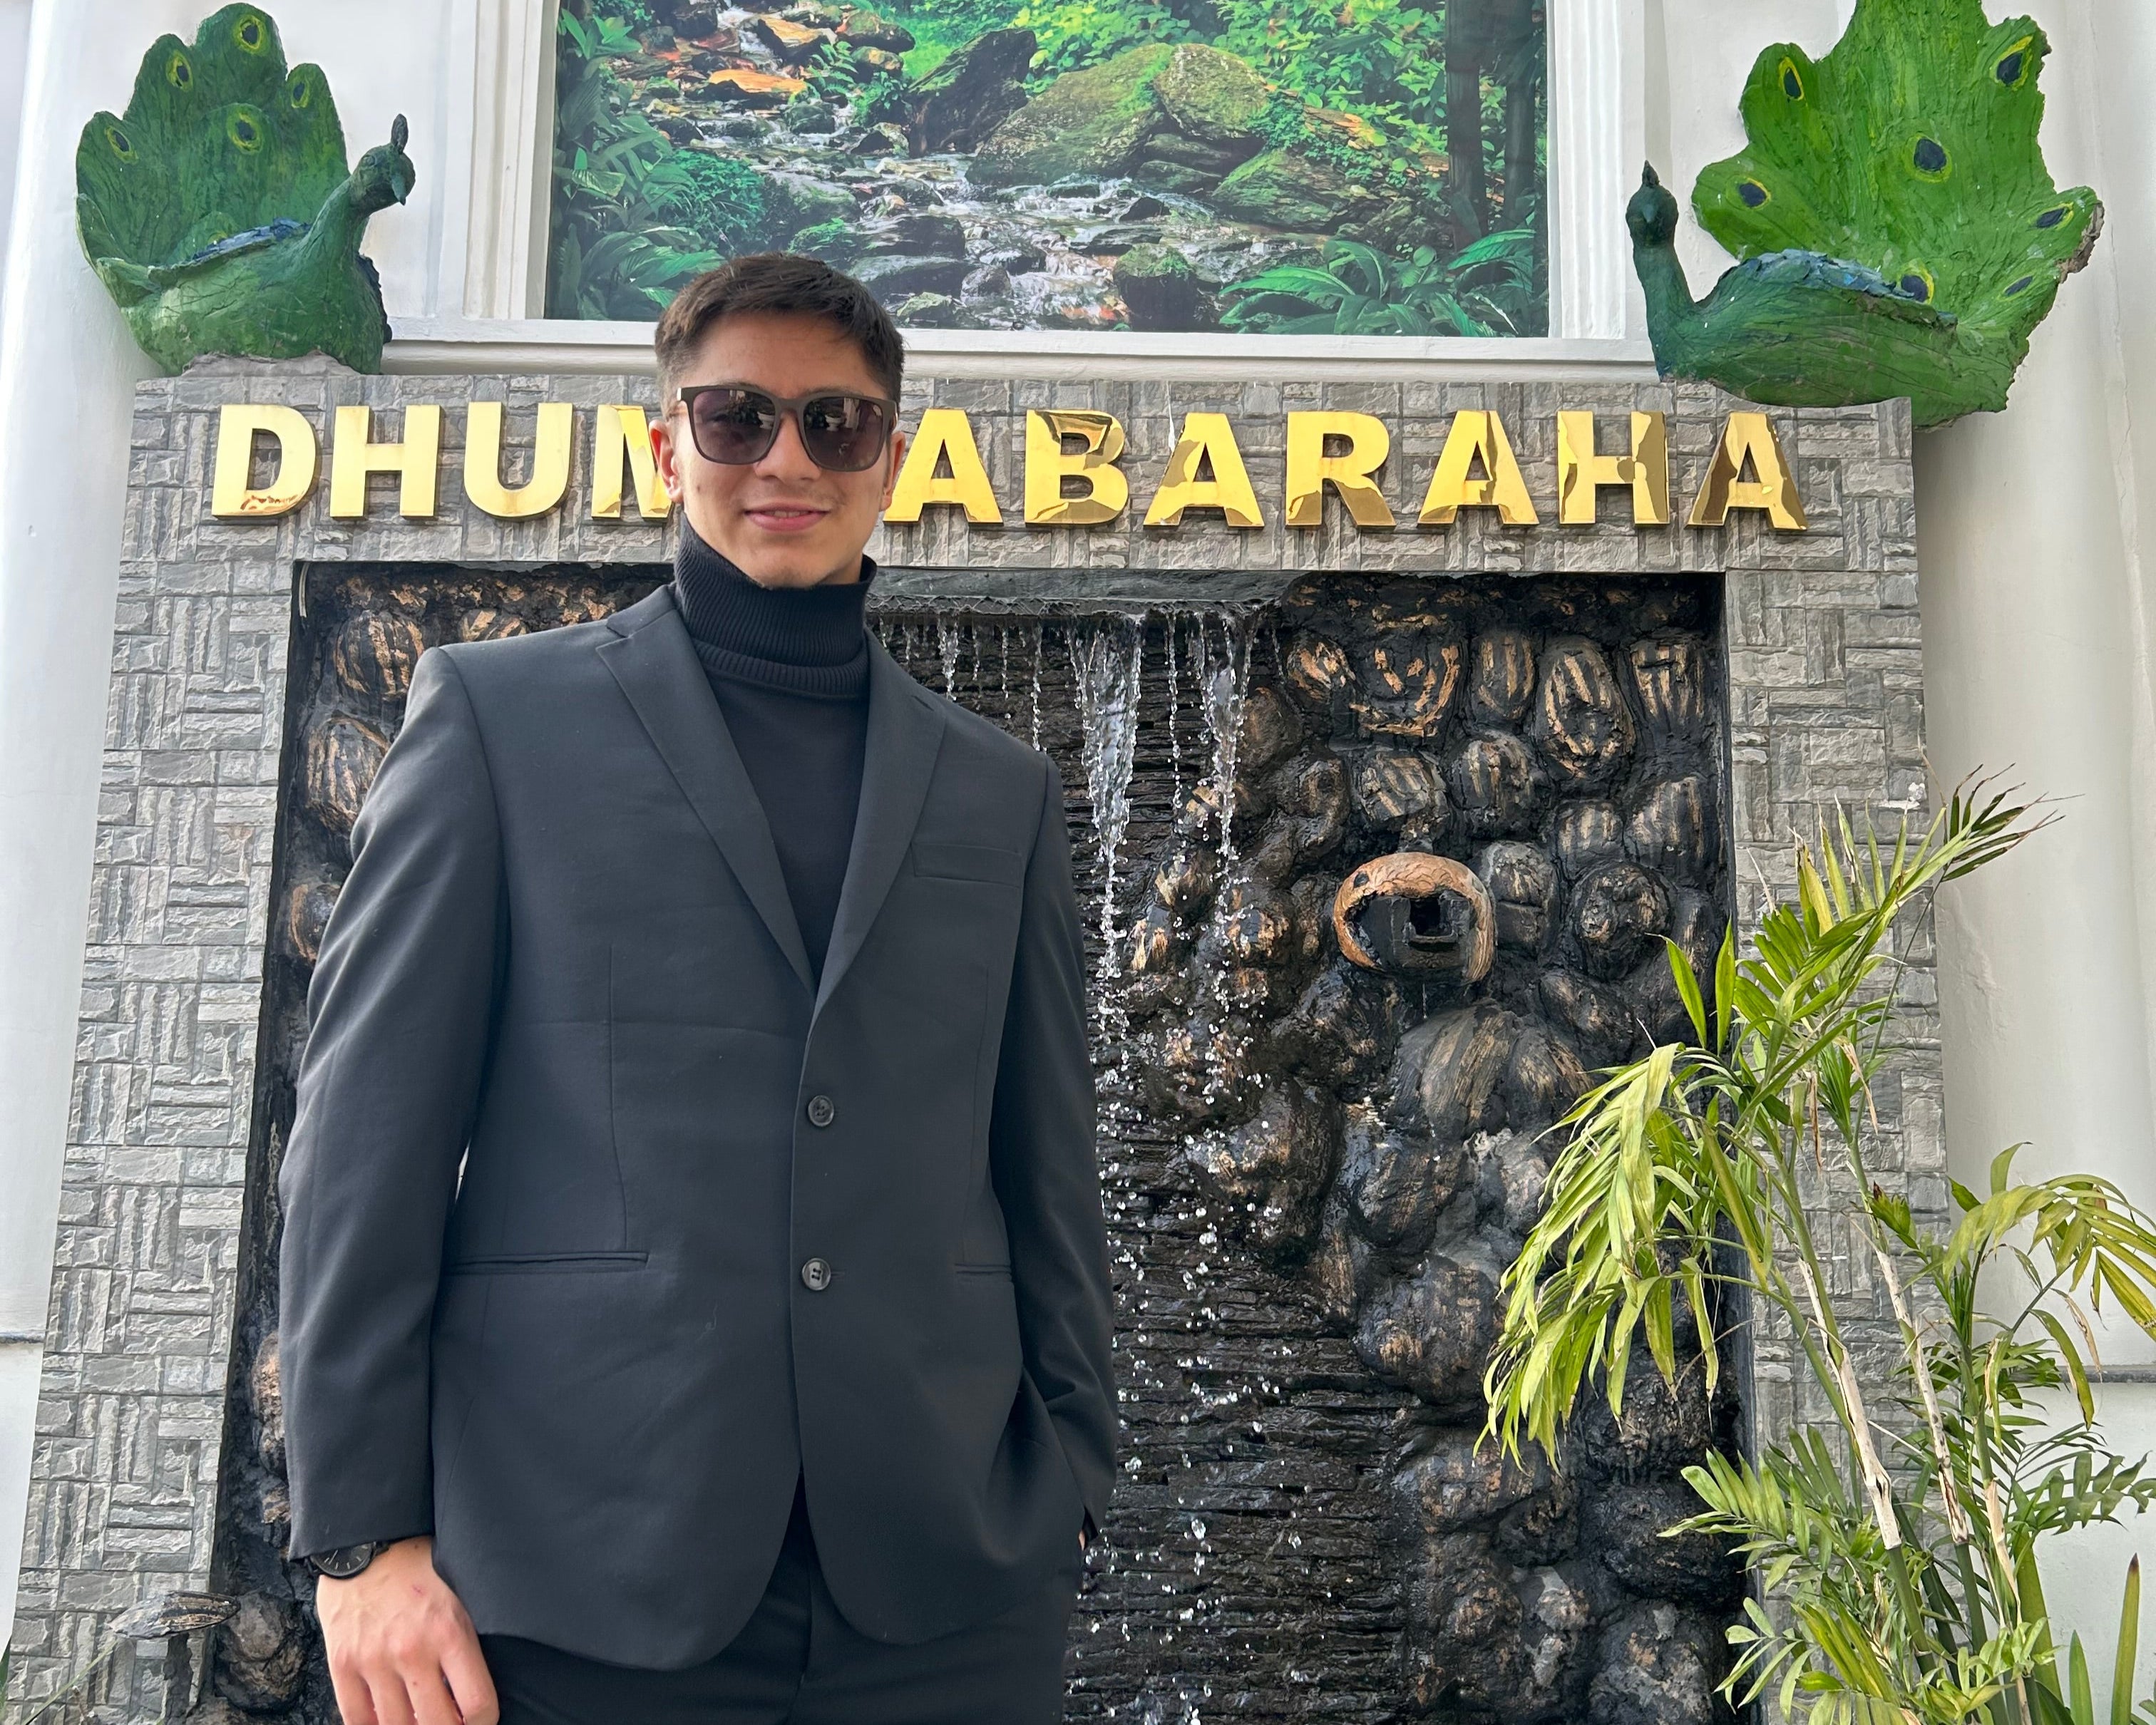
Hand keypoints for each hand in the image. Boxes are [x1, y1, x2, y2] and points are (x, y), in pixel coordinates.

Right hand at [317, 1536, 497, 1724]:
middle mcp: (412, 1651)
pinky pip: (357, 1720)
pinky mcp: (342, 1664)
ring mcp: (374, 1660)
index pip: (477, 1703)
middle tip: (452, 1723)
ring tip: (420, 1721)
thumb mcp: (460, 1594)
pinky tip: (387, 1721)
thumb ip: (467, 1640)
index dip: (484, 1722)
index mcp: (450, 1632)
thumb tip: (475, 1689)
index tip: (481, 1720)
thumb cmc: (421, 1566)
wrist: (367, 1541)